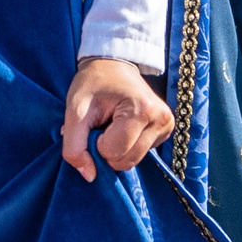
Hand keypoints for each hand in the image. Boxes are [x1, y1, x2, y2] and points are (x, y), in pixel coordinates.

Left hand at [61, 56, 172, 180]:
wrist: (113, 64)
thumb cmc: (93, 84)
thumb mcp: (74, 111)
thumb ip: (74, 147)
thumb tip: (90, 177)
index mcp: (143, 110)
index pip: (113, 152)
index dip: (96, 143)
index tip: (95, 122)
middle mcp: (162, 119)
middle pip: (125, 161)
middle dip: (106, 149)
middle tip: (102, 123)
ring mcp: (167, 126)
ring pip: (132, 161)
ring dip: (115, 149)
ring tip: (112, 124)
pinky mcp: (166, 132)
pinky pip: (139, 154)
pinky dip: (126, 146)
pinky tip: (123, 126)